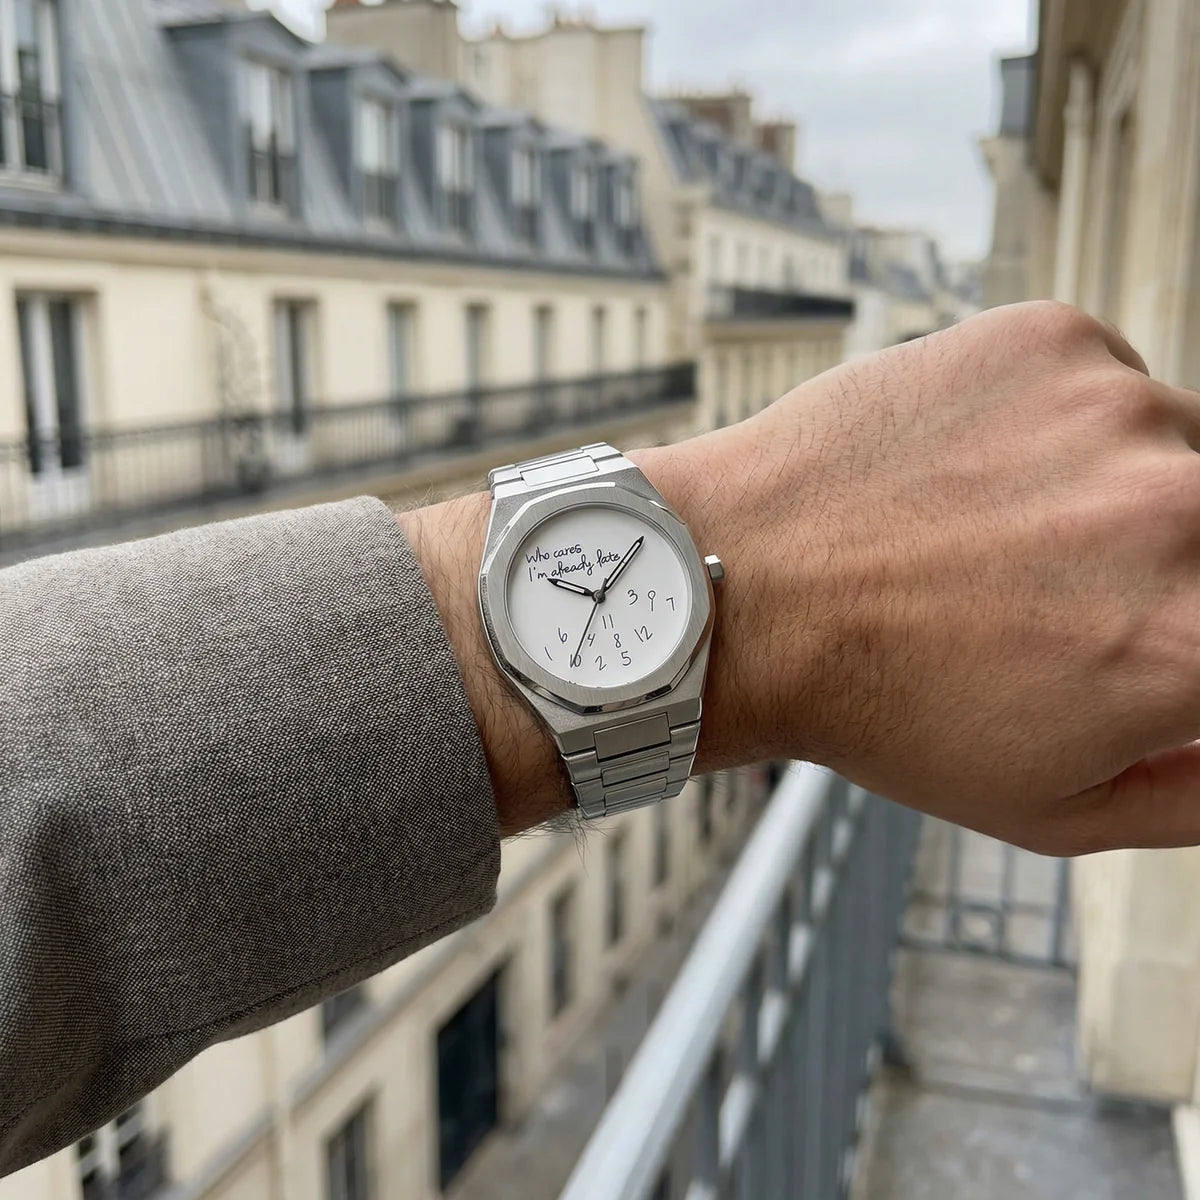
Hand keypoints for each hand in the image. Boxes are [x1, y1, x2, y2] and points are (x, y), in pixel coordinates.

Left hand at [403, 301, 1199, 846]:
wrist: (742, 586)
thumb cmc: (873, 701)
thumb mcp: (1051, 807)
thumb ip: (1191, 789)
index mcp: (1194, 644)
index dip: (1180, 634)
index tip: (1136, 629)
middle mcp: (1181, 512)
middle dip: (1163, 570)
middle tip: (1056, 594)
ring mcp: (1115, 410)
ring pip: (1170, 448)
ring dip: (1109, 490)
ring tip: (992, 534)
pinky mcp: (1052, 342)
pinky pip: (1101, 384)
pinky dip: (1056, 427)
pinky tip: (970, 475)